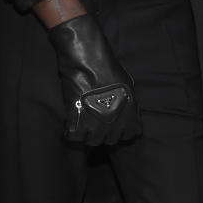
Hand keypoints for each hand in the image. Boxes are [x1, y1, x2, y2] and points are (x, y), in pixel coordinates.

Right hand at [48, 15, 140, 145]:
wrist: (88, 61)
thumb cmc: (109, 69)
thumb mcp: (129, 87)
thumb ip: (131, 106)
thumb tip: (131, 117)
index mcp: (130, 117)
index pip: (130, 136)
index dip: (122, 130)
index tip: (115, 124)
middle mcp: (114, 126)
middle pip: (110, 140)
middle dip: (105, 132)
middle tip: (97, 121)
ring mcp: (95, 126)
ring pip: (92, 141)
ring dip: (88, 134)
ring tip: (84, 122)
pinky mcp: (77, 123)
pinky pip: (74, 138)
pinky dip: (71, 133)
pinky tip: (71, 123)